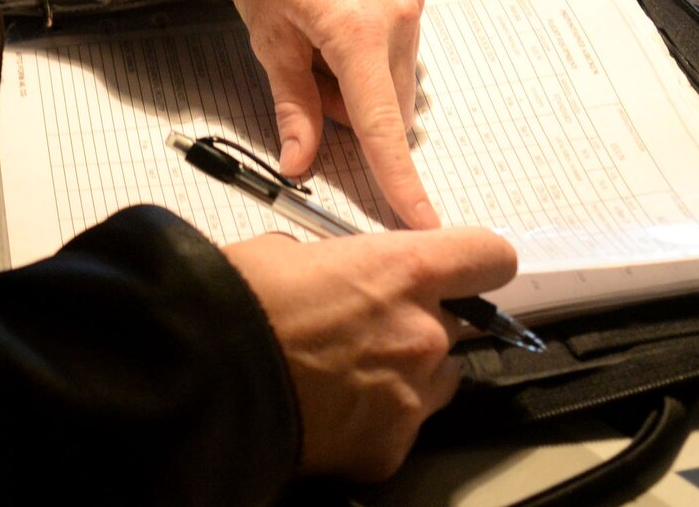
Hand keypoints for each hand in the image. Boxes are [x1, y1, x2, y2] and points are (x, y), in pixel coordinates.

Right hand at [225, 228, 518, 479]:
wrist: (208, 377)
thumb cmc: (241, 305)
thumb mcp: (294, 252)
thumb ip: (342, 261)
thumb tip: (340, 273)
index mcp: (407, 270)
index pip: (491, 258)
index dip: (476, 263)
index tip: (464, 271)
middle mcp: (425, 333)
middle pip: (462, 326)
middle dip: (424, 325)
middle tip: (373, 330)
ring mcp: (413, 396)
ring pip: (438, 381)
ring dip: (408, 376)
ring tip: (349, 376)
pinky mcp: (391, 447)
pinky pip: (402, 428)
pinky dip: (376, 423)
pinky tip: (333, 413)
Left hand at [226, 0, 435, 226]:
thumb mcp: (269, 39)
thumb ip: (292, 107)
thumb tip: (300, 163)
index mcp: (357, 32)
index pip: (383, 125)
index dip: (400, 180)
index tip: (423, 222)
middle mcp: (397, 18)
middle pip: (387, 107)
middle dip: (349, 112)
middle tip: (304, 72)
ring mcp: (410, 3)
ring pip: (392, 82)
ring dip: (358, 84)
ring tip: (316, 40)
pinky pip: (397, 51)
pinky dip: (367, 57)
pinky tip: (335, 25)